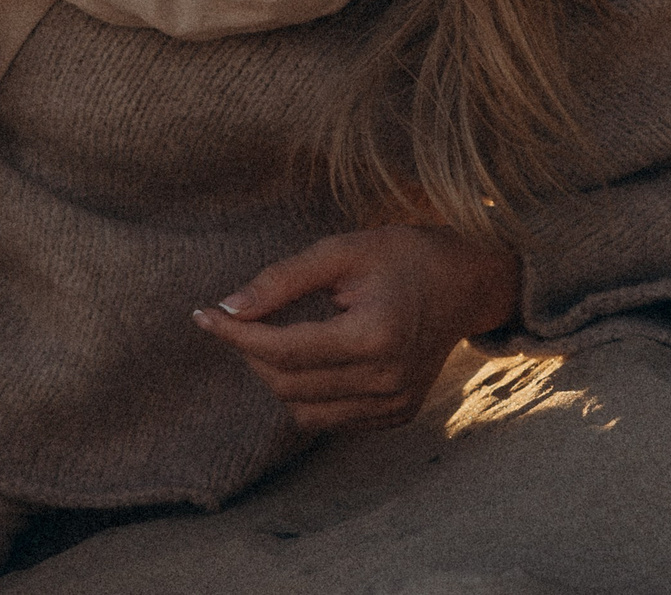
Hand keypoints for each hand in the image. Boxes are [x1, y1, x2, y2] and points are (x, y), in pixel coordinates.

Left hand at [191, 225, 520, 432]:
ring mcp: (394, 406)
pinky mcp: (396, 416)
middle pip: (288, 385)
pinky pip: (329, 419)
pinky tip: (313, 355)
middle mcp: (387, 382)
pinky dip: (308, 393)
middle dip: (252, 353)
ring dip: (277, 377)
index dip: (235, 335)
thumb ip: (282, 280)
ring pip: (303, 412)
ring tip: (280, 334)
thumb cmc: (404, 256)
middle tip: (244, 315)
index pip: (284, 351)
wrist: (467, 283)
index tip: (203, 314)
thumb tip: (227, 307)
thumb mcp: (342, 251)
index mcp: (375, 337)